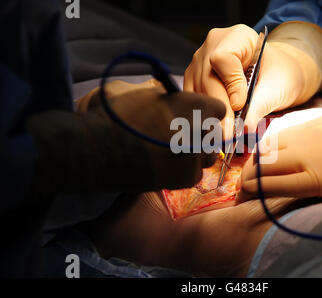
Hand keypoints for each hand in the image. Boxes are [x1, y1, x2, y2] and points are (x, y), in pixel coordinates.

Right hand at [77, 79, 225, 189]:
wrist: (99, 148)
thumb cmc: (119, 114)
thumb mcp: (146, 93)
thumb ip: (171, 97)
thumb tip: (175, 99)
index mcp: (195, 107)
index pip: (217, 110)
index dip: (206, 112)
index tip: (195, 114)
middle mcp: (200, 133)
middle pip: (213, 134)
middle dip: (202, 133)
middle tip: (184, 133)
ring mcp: (193, 157)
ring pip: (207, 156)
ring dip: (196, 153)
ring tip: (176, 150)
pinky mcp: (183, 179)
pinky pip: (194, 174)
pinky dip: (185, 170)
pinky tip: (169, 164)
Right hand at [184, 24, 310, 137]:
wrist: (276, 76)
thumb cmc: (280, 75)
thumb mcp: (276, 88)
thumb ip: (259, 106)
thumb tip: (244, 129)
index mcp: (236, 37)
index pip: (223, 59)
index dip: (230, 84)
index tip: (240, 105)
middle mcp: (211, 47)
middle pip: (206, 78)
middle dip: (218, 108)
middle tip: (228, 134)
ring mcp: (199, 64)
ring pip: (196, 92)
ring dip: (208, 116)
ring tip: (222, 138)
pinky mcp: (193, 81)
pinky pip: (193, 101)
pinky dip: (202, 118)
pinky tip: (214, 133)